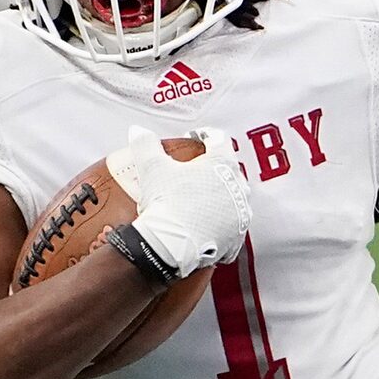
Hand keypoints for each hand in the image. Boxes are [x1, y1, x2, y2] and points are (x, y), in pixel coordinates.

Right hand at [105, 127, 251, 277]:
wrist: (170, 247)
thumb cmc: (166, 204)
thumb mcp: (151, 167)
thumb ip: (145, 144)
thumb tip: (138, 132)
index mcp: (223, 164)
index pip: (218, 140)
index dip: (204, 136)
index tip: (195, 138)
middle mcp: (238, 188)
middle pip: (228, 171)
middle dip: (213, 170)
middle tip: (195, 173)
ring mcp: (240, 215)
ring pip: (232, 200)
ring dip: (219, 199)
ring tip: (200, 201)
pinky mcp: (235, 240)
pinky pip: (230, 229)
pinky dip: (219, 227)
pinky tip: (205, 227)